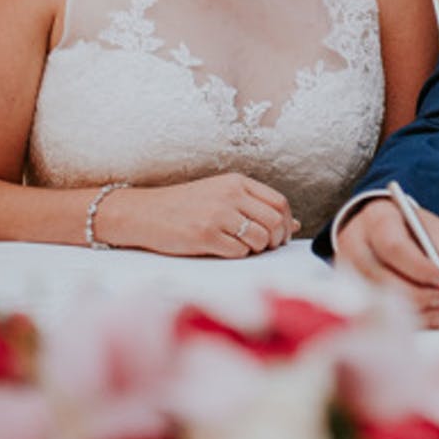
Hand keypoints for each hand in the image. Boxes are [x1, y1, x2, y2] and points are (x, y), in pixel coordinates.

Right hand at [98, 174, 297, 257]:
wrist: (144, 212)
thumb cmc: (184, 206)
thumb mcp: (221, 195)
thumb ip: (256, 206)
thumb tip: (294, 224)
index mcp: (236, 182)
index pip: (279, 202)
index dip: (286, 223)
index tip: (282, 234)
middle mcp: (230, 195)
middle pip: (274, 222)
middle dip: (276, 240)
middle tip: (267, 247)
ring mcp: (217, 215)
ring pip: (260, 239)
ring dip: (257, 249)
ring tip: (243, 247)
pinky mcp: (205, 236)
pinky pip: (239, 252)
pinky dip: (238, 255)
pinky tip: (224, 249)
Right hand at [333, 197, 438, 328]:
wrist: (376, 230)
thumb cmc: (407, 229)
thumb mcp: (431, 229)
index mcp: (376, 221)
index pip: (393, 247)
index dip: (420, 268)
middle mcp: (354, 248)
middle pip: (382, 279)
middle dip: (419, 294)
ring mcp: (347, 275)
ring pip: (380, 302)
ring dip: (418, 312)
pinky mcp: (352, 297)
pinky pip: (381, 318)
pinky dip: (412, 323)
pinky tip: (434, 320)